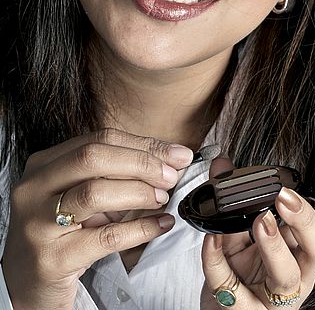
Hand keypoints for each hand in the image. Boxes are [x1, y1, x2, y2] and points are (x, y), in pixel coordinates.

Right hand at [1, 128, 192, 309]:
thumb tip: (173, 158)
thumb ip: (119, 173)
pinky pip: (104, 237)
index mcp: (44, 164)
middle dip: (141, 163)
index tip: (176, 154)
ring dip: (138, 192)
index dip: (143, 144)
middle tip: (171, 176)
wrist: (27, 286)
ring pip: (94, 193)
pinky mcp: (51, 258)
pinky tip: (161, 225)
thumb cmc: (64, 234)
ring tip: (162, 199)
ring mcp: (37, 223)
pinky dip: (140, 228)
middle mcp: (34, 188)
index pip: (100, 139)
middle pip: (94, 157)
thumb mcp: (84, 196)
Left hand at [200, 158, 314, 308]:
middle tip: (284, 197)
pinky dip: (218, 261)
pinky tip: (213, 239)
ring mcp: (276, 296)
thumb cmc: (242, 271)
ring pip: (287, 276)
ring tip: (258, 220)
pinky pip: (234, 292)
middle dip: (306, 219)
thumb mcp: (243, 231)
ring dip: (274, 245)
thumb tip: (223, 164)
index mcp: (304, 246)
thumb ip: (236, 199)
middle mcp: (299, 271)